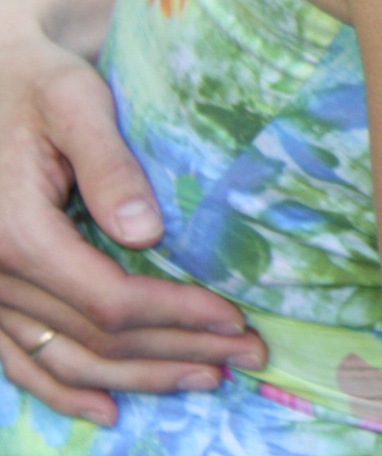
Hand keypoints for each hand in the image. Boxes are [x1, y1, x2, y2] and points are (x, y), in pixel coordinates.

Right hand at [0, 4, 264, 426]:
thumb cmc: (39, 82)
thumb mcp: (75, 102)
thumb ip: (110, 164)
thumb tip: (145, 233)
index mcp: (15, 233)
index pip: (109, 300)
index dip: (177, 316)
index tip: (236, 318)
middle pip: (94, 339)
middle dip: (176, 352)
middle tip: (248, 356)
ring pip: (63, 361)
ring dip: (137, 379)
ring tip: (205, 379)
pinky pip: (19, 362)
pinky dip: (63, 391)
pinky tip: (109, 409)